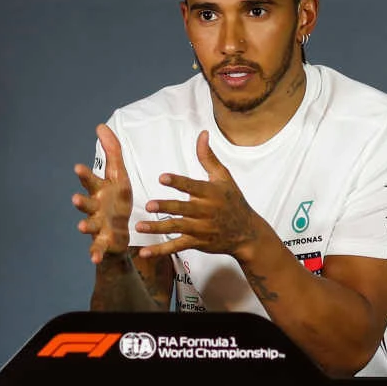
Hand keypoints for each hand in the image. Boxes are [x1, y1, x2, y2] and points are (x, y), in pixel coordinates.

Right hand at [73, 124, 133, 264]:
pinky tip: (94, 259)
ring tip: (80, 226)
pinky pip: (97, 248)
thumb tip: (100, 126)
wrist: (120, 232)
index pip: (90, 181)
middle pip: (86, 203)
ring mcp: (97, 225)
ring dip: (83, 225)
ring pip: (88, 225)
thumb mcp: (119, 175)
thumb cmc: (117, 200)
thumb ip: (112, 151)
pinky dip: (95, 254)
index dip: (84, 175)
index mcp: (99, 191)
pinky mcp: (103, 242)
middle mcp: (95, 208)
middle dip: (81, 201)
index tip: (78, 167)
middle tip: (75, 199)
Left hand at [135, 131, 269, 260]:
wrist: (247, 233)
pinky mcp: (197, 242)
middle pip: (184, 209)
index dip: (178, 182)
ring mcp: (201, 229)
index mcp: (211, 193)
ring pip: (177, 228)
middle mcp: (206, 211)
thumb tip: (202, 134)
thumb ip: (208, 157)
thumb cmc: (233, 201)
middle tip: (149, 205)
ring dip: (158, 228)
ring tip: (140, 226)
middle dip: (167, 207)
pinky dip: (160, 250)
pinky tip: (144, 251)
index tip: (162, 178)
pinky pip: (176, 246)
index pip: (192, 186)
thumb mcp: (224, 177)